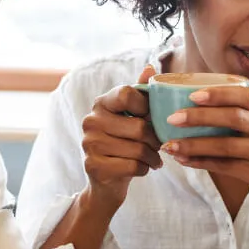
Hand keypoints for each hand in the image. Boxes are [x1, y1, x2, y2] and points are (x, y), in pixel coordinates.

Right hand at [80, 65, 162, 205]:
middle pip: (139, 127)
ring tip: (154, 159)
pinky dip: (144, 169)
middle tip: (159, 146)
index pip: (126, 94)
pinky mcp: (93, 166)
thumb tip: (150, 67)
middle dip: (155, 140)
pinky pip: (132, 166)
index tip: (150, 118)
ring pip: (138, 149)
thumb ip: (141, 94)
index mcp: (101, 103)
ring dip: (152, 157)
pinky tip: (142, 168)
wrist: (106, 181)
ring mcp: (89, 144)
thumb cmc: (125, 143)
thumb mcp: (133, 117)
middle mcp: (90, 121)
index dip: (146, 107)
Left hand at [161, 85, 248, 225]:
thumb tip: (201, 110)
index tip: (193, 95)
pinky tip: (185, 160)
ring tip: (170, 144)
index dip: (218, 93)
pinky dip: (202, 163)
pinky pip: (225, 167)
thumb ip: (247, 118)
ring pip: (224, 145)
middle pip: (232, 117)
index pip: (245, 95)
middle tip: (172, 118)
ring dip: (193, 144)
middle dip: (199, 117)